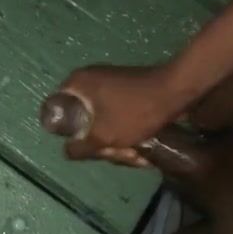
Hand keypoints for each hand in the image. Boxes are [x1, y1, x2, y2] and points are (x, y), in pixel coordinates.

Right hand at [49, 64, 181, 163]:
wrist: (177, 91)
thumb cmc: (136, 111)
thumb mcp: (104, 136)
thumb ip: (80, 147)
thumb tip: (66, 151)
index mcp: (77, 83)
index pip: (55, 111)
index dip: (68, 134)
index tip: (86, 147)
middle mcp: (89, 79)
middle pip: (82, 120)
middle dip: (102, 143)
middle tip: (118, 154)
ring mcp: (108, 83)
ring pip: (102, 122)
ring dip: (117, 142)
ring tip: (136, 154)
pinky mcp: (126, 91)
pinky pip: (117, 116)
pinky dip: (126, 132)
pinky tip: (141, 147)